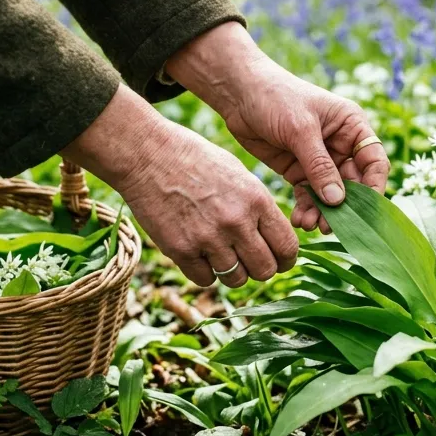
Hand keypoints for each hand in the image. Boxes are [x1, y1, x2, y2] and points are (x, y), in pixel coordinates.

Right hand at [63, 86, 297, 287]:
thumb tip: (273, 239)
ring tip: (221, 254)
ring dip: (232, 272)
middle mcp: (236, 222)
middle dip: (260, 269)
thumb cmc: (196, 160)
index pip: (287, 247)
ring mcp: (208, 238)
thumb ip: (258, 208)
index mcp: (257, 200)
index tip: (279, 261)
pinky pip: (205, 280)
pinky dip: (205, 272)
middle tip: (249, 261)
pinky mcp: (181, 250)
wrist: (148, 155)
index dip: (285, 259)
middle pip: (265, 270)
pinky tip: (199, 253)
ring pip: (236, 280)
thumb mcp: (239, 175)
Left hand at [165, 24, 388, 232]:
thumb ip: (319, 165)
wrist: (239, 95)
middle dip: (343, 206)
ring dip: (323, 212)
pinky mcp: (298, 171)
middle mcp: (340, 145)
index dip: (373, 187)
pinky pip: (309, 195)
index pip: (374, 161)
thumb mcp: (300, 129)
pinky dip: (307, 208)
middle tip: (330, 226)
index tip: (364, 211)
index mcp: (351, 126)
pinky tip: (299, 219)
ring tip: (309, 224)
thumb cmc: (275, 97)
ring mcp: (319, 160)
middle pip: (353, 184)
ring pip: (330, 194)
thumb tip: (337, 200)